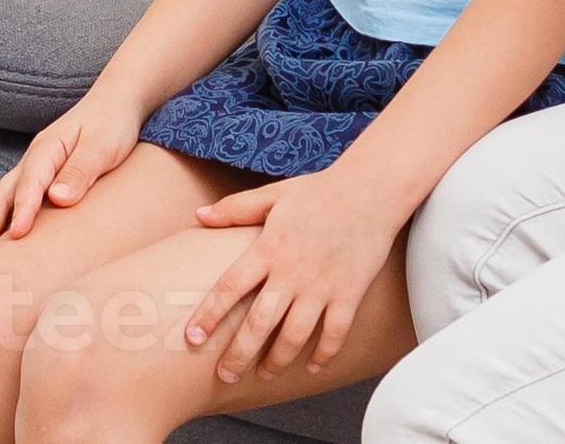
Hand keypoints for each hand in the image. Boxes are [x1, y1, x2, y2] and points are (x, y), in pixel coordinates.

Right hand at [0, 86, 145, 256]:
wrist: (116, 102)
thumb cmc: (111, 123)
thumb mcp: (102, 145)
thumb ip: (81, 170)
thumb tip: (57, 198)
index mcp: (48, 148)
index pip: (31, 181)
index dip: (23, 208)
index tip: (18, 233)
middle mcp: (35, 159)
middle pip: (4, 191)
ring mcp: (37, 169)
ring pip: (6, 197)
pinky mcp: (45, 179)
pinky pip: (18, 200)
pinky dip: (5, 220)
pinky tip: (4, 242)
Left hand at [185, 168, 404, 383]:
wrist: (371, 189)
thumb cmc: (320, 190)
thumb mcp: (273, 194)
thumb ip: (236, 208)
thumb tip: (199, 214)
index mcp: (269, 248)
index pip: (230, 287)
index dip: (209, 315)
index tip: (192, 337)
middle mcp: (292, 272)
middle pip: (259, 323)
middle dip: (239, 354)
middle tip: (225, 375)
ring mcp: (322, 286)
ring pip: (295, 336)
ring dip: (277, 361)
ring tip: (265, 374)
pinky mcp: (349, 293)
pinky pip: (334, 334)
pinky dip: (323, 355)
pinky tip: (311, 367)